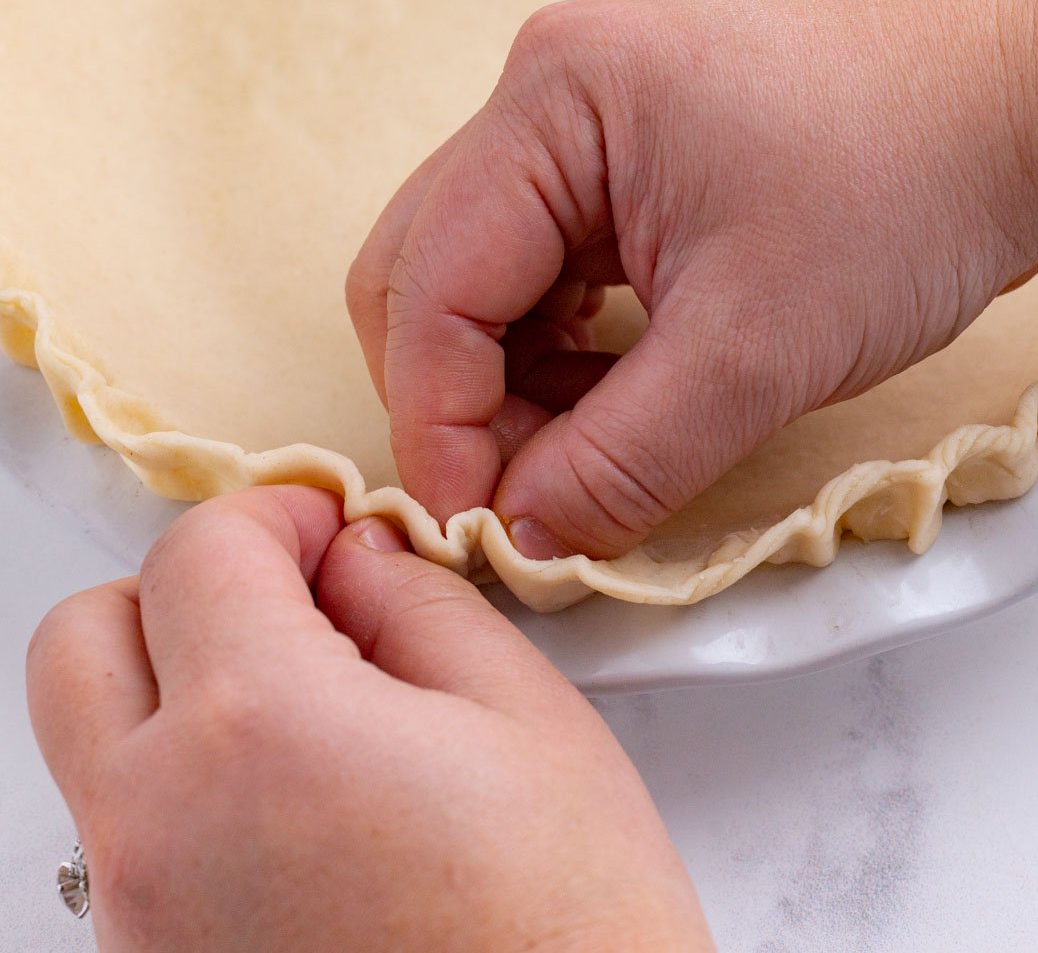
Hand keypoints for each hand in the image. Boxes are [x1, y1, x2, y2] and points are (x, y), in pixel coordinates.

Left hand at [27, 486, 712, 952]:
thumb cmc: (569, 935)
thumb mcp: (524, 716)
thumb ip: (417, 602)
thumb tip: (356, 563)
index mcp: (256, 730)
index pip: (196, 550)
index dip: (275, 513)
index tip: (327, 530)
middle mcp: (159, 830)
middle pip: (81, 642)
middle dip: (180, 593)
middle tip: (285, 602)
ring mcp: (141, 924)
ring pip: (96, 748)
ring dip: (180, 698)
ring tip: (314, 721)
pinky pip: (132, 846)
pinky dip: (192, 798)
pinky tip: (309, 817)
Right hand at [348, 0, 1037, 561]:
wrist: (1023, 115)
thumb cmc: (904, 197)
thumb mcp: (752, 353)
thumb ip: (618, 463)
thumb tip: (520, 543)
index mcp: (553, 100)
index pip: (430, 283)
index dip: (439, 422)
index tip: (479, 532)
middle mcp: (548, 88)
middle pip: (429, 268)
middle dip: (462, 397)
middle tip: (527, 501)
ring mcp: (590, 112)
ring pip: (484, 271)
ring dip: (511, 379)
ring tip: (591, 456)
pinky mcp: (634, 148)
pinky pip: (549, 259)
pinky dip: (561, 345)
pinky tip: (619, 400)